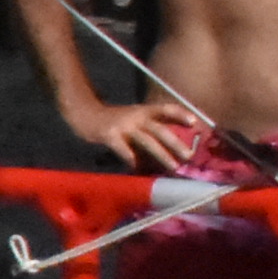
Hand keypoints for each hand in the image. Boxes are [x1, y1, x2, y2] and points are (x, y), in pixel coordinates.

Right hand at [62, 92, 208, 174]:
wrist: (82, 112)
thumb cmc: (112, 120)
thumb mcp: (133, 117)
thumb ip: (150, 127)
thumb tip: (172, 147)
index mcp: (143, 110)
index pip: (166, 109)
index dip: (180, 114)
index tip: (195, 123)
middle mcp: (136, 116)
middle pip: (160, 129)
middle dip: (176, 143)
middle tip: (189, 156)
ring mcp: (122, 125)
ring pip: (147, 140)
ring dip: (162, 154)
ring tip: (173, 167)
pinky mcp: (109, 135)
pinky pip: (124, 149)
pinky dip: (132, 159)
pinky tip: (138, 169)